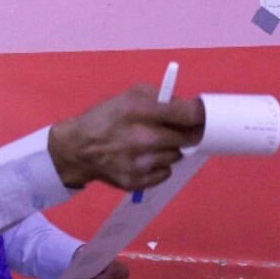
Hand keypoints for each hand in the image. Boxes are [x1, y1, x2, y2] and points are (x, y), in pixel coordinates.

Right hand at [48, 85, 204, 189]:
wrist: (77, 149)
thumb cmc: (107, 117)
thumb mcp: (129, 96)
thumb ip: (161, 98)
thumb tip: (189, 108)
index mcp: (140, 111)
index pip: (187, 114)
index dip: (200, 115)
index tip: (202, 116)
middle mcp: (143, 138)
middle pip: (187, 138)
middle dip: (186, 133)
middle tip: (177, 130)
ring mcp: (140, 163)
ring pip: (177, 156)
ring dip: (170, 149)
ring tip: (152, 144)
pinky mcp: (137, 182)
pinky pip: (165, 173)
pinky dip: (160, 166)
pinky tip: (144, 158)